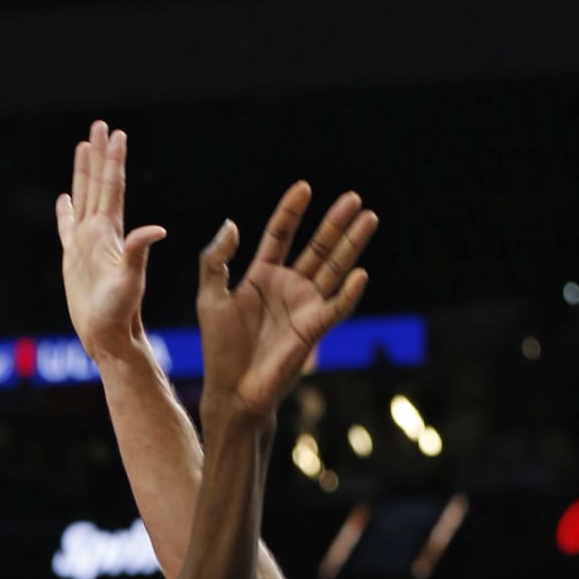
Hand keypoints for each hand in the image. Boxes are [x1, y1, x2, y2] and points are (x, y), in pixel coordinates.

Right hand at [57, 120, 166, 363]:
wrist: (108, 336)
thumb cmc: (120, 314)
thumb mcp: (130, 281)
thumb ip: (138, 253)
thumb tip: (156, 229)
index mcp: (111, 234)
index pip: (113, 188)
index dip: (113, 160)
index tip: (116, 133)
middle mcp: (100, 234)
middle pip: (99, 185)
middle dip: (99, 155)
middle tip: (99, 125)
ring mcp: (85, 245)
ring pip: (84, 198)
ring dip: (83, 173)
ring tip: (83, 146)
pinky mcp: (73, 260)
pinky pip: (66, 228)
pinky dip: (65, 211)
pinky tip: (64, 198)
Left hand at [196, 183, 376, 424]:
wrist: (231, 390)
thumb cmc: (219, 349)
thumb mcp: (210, 298)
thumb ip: (215, 261)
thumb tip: (232, 223)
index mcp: (262, 276)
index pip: (280, 235)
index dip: (291, 211)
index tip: (304, 188)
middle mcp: (288, 287)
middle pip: (317, 247)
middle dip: (334, 223)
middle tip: (353, 198)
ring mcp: (304, 306)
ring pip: (334, 269)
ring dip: (351, 244)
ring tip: (368, 217)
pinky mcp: (313, 329)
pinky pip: (336, 308)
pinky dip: (349, 293)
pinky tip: (360, 274)